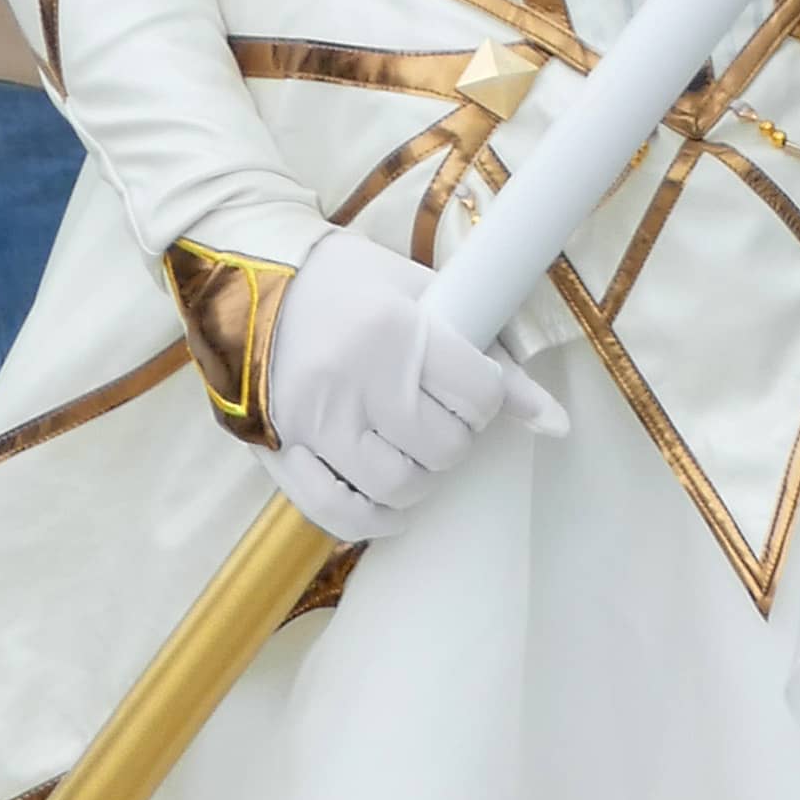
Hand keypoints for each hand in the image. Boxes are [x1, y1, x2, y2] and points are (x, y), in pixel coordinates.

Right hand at [259, 223, 566, 542]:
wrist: (243, 280)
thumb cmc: (342, 282)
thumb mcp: (420, 293)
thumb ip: (490, 352)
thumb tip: (557, 423)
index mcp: (395, 332)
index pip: (480, 396)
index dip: (486, 397)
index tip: (467, 385)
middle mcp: (356, 382)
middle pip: (445, 448)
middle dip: (454, 436)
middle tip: (435, 413)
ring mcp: (315, 423)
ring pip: (399, 487)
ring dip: (418, 476)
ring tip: (407, 447)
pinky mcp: (281, 452)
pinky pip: (338, 513)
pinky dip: (372, 519)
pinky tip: (385, 503)